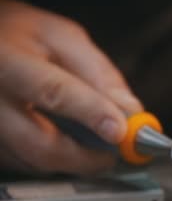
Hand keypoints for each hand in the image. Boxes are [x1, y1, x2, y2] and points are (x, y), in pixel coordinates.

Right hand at [0, 0, 141, 173]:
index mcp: (6, 61)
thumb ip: (98, 73)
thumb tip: (129, 111)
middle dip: (87, 156)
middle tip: (114, 153)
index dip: (92, 114)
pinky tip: (62, 141)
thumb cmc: (17, 35)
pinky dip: (53, 159)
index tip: (119, 130)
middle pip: (41, 145)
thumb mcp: (62, 38)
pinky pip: (24, 164)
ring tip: (90, 140)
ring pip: (34, 162)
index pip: (54, 92)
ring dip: (72, 159)